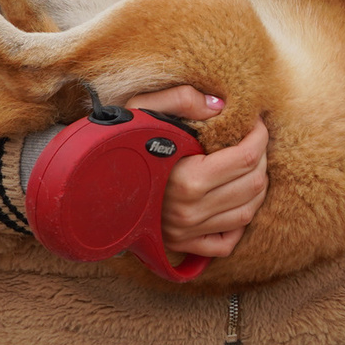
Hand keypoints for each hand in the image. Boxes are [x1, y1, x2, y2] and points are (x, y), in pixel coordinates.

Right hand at [124, 86, 267, 258]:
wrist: (83, 181)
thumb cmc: (116, 141)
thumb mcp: (143, 108)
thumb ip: (183, 99)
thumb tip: (222, 106)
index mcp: (187, 180)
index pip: (246, 158)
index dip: (259, 135)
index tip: (255, 121)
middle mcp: (190, 213)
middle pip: (252, 185)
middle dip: (261, 157)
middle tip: (253, 139)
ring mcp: (186, 233)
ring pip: (246, 213)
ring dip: (256, 186)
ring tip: (248, 165)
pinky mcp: (181, 245)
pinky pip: (225, 244)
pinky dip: (238, 224)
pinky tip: (233, 200)